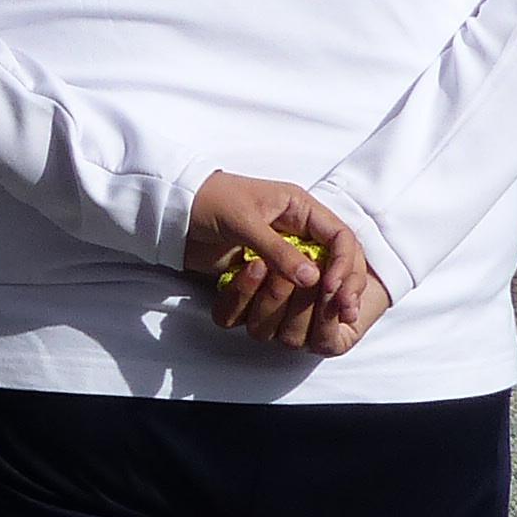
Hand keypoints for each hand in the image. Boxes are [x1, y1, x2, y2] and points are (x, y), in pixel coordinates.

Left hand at [182, 174, 387, 356]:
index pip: (341, 238)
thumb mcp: (245, 220)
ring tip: (291, 303)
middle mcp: (295, 233)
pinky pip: (272, 293)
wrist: (172, 209)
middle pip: (332, 265)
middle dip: (337, 289)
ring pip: (304, 283)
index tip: (334, 290)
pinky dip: (267, 301)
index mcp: (301, 210)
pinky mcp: (257, 273)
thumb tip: (313, 280)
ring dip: (299, 298)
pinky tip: (263, 300)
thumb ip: (278, 249)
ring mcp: (277, 254)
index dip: (344, 265)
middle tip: (342, 315)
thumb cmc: (209, 201)